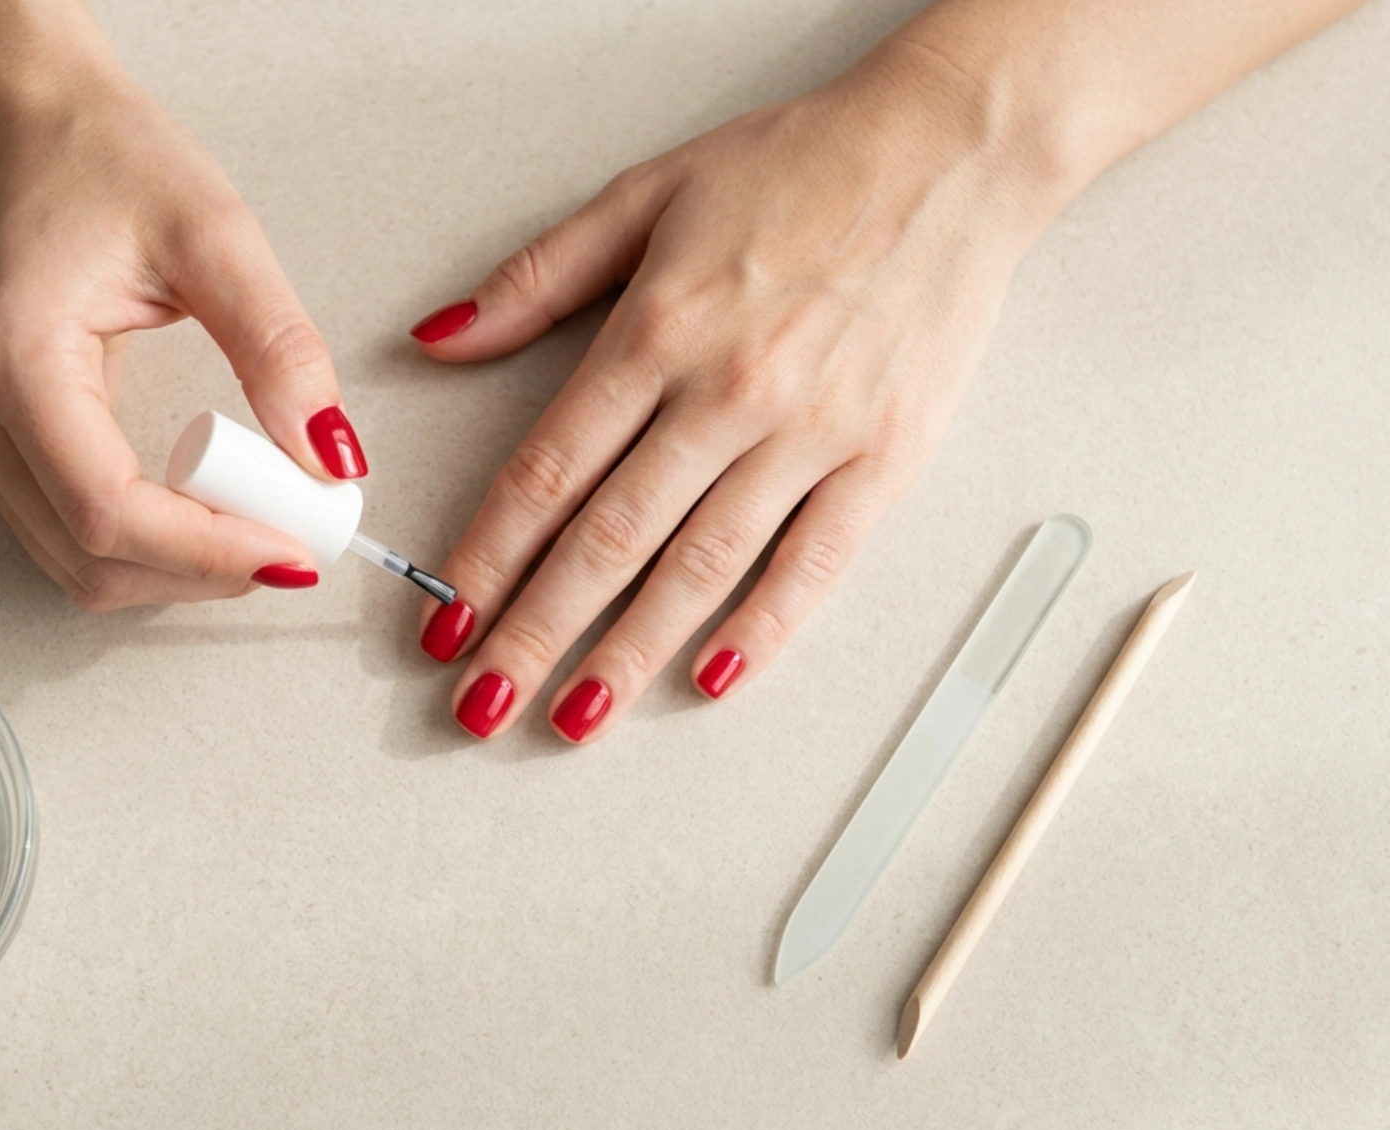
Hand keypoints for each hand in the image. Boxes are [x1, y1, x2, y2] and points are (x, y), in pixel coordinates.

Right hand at [0, 65, 364, 607]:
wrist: (26, 122)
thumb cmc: (101, 158)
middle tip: (296, 540)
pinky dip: (148, 546)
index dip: (209, 552)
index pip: (109, 511)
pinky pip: (68, 534)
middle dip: (202, 572)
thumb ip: (277, 347)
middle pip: (90, 560)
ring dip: (176, 571)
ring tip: (263, 524)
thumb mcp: (214, 232)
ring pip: (76, 565)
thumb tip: (331, 457)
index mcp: (12, 359)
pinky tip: (212, 511)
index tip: (296, 548)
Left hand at [409, 45, 1054, 740]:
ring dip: (628, 655)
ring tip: (572, 719)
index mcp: (657, 331)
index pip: (548, 473)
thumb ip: (535, 279)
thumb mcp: (644, 195)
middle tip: (483, 701)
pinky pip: (814, 564)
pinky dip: (762, 629)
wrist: (950, 151)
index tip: (446, 619)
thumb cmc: (799, 168)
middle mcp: (727, 391)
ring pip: (699, 568)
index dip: (488, 558)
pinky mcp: (884, 458)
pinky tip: (711, 680)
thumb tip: (439, 339)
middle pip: (608, 540)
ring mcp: (810, 433)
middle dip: (534, 633)